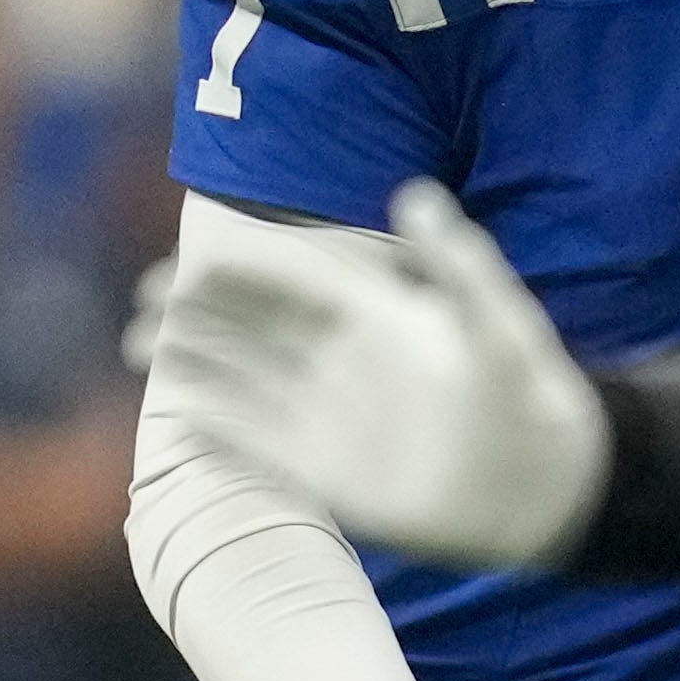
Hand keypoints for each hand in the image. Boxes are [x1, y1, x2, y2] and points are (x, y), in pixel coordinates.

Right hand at [169, 186, 611, 570]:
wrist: (538, 487)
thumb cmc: (526, 395)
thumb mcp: (497, 322)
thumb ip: (458, 264)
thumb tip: (416, 194)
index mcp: (376, 319)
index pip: (294, 283)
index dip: (245, 271)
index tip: (194, 260)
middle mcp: (344, 364)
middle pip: (257, 330)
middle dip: (200, 314)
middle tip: (142, 302)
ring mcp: (334, 420)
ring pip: (247, 383)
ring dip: (196, 366)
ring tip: (140, 350)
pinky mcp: (331, 477)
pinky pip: (262, 449)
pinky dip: (222, 432)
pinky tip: (179, 419)